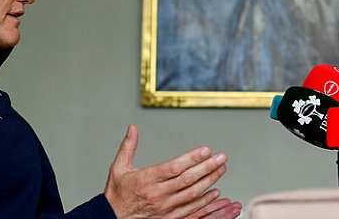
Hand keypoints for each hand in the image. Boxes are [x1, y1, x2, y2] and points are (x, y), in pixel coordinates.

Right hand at [104, 125, 241, 218]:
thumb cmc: (117, 194)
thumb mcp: (118, 168)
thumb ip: (128, 146)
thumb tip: (132, 128)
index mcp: (146, 180)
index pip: (174, 167)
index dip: (192, 158)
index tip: (206, 150)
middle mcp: (158, 194)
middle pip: (188, 179)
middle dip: (208, 167)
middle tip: (222, 157)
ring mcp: (165, 208)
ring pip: (193, 194)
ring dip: (210, 181)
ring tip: (221, 169)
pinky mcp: (169, 218)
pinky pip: (191, 209)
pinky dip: (205, 200)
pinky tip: (214, 191)